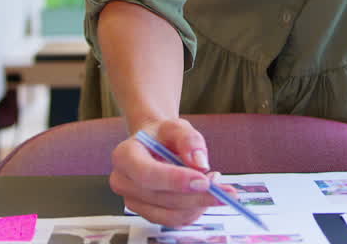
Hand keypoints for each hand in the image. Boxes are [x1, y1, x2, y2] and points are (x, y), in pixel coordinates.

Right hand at [109, 118, 227, 226]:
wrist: (155, 144)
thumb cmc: (164, 135)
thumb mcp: (177, 127)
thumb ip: (189, 140)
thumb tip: (200, 165)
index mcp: (124, 155)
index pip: (147, 174)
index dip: (175, 180)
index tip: (204, 181)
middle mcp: (123, 181)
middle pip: (161, 198)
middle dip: (196, 196)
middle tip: (224, 188)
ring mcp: (133, 201)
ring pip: (170, 215)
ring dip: (198, 204)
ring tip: (215, 184)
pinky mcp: (147, 213)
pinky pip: (174, 220)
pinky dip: (195, 209)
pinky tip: (204, 192)